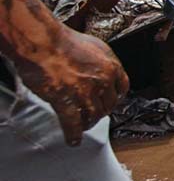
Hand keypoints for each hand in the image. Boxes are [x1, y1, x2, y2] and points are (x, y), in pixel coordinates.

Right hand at [22, 29, 128, 145]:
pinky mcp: (66, 101)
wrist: (44, 43)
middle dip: (101, 112)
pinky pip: (73, 123)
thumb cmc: (64, 41)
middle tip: (95, 115)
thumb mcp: (94, 46)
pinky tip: (73, 139)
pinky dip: (73, 134)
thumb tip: (100, 70)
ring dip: (89, 123)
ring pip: (93, 115)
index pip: (123, 88)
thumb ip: (101, 61)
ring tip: (84, 126)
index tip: (112, 102)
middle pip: (108, 105)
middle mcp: (102, 80)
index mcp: (111, 65)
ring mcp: (85, 92)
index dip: (116, 97)